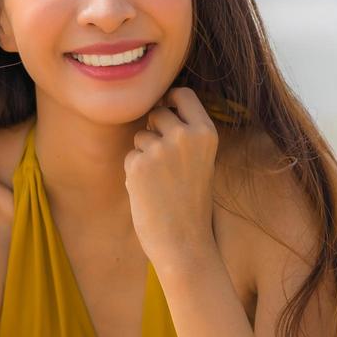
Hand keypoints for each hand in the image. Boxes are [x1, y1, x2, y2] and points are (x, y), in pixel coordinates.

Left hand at [123, 86, 219, 269]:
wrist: (184, 242)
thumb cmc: (191, 203)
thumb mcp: (201, 161)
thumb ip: (185, 134)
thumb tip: (157, 109)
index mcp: (206, 133)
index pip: (183, 94)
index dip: (170, 99)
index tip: (165, 109)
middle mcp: (184, 136)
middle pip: (157, 113)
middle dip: (154, 130)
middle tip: (164, 162)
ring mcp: (160, 149)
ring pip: (141, 136)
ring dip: (144, 154)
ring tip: (160, 182)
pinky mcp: (138, 164)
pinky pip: (130, 156)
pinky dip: (135, 172)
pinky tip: (149, 191)